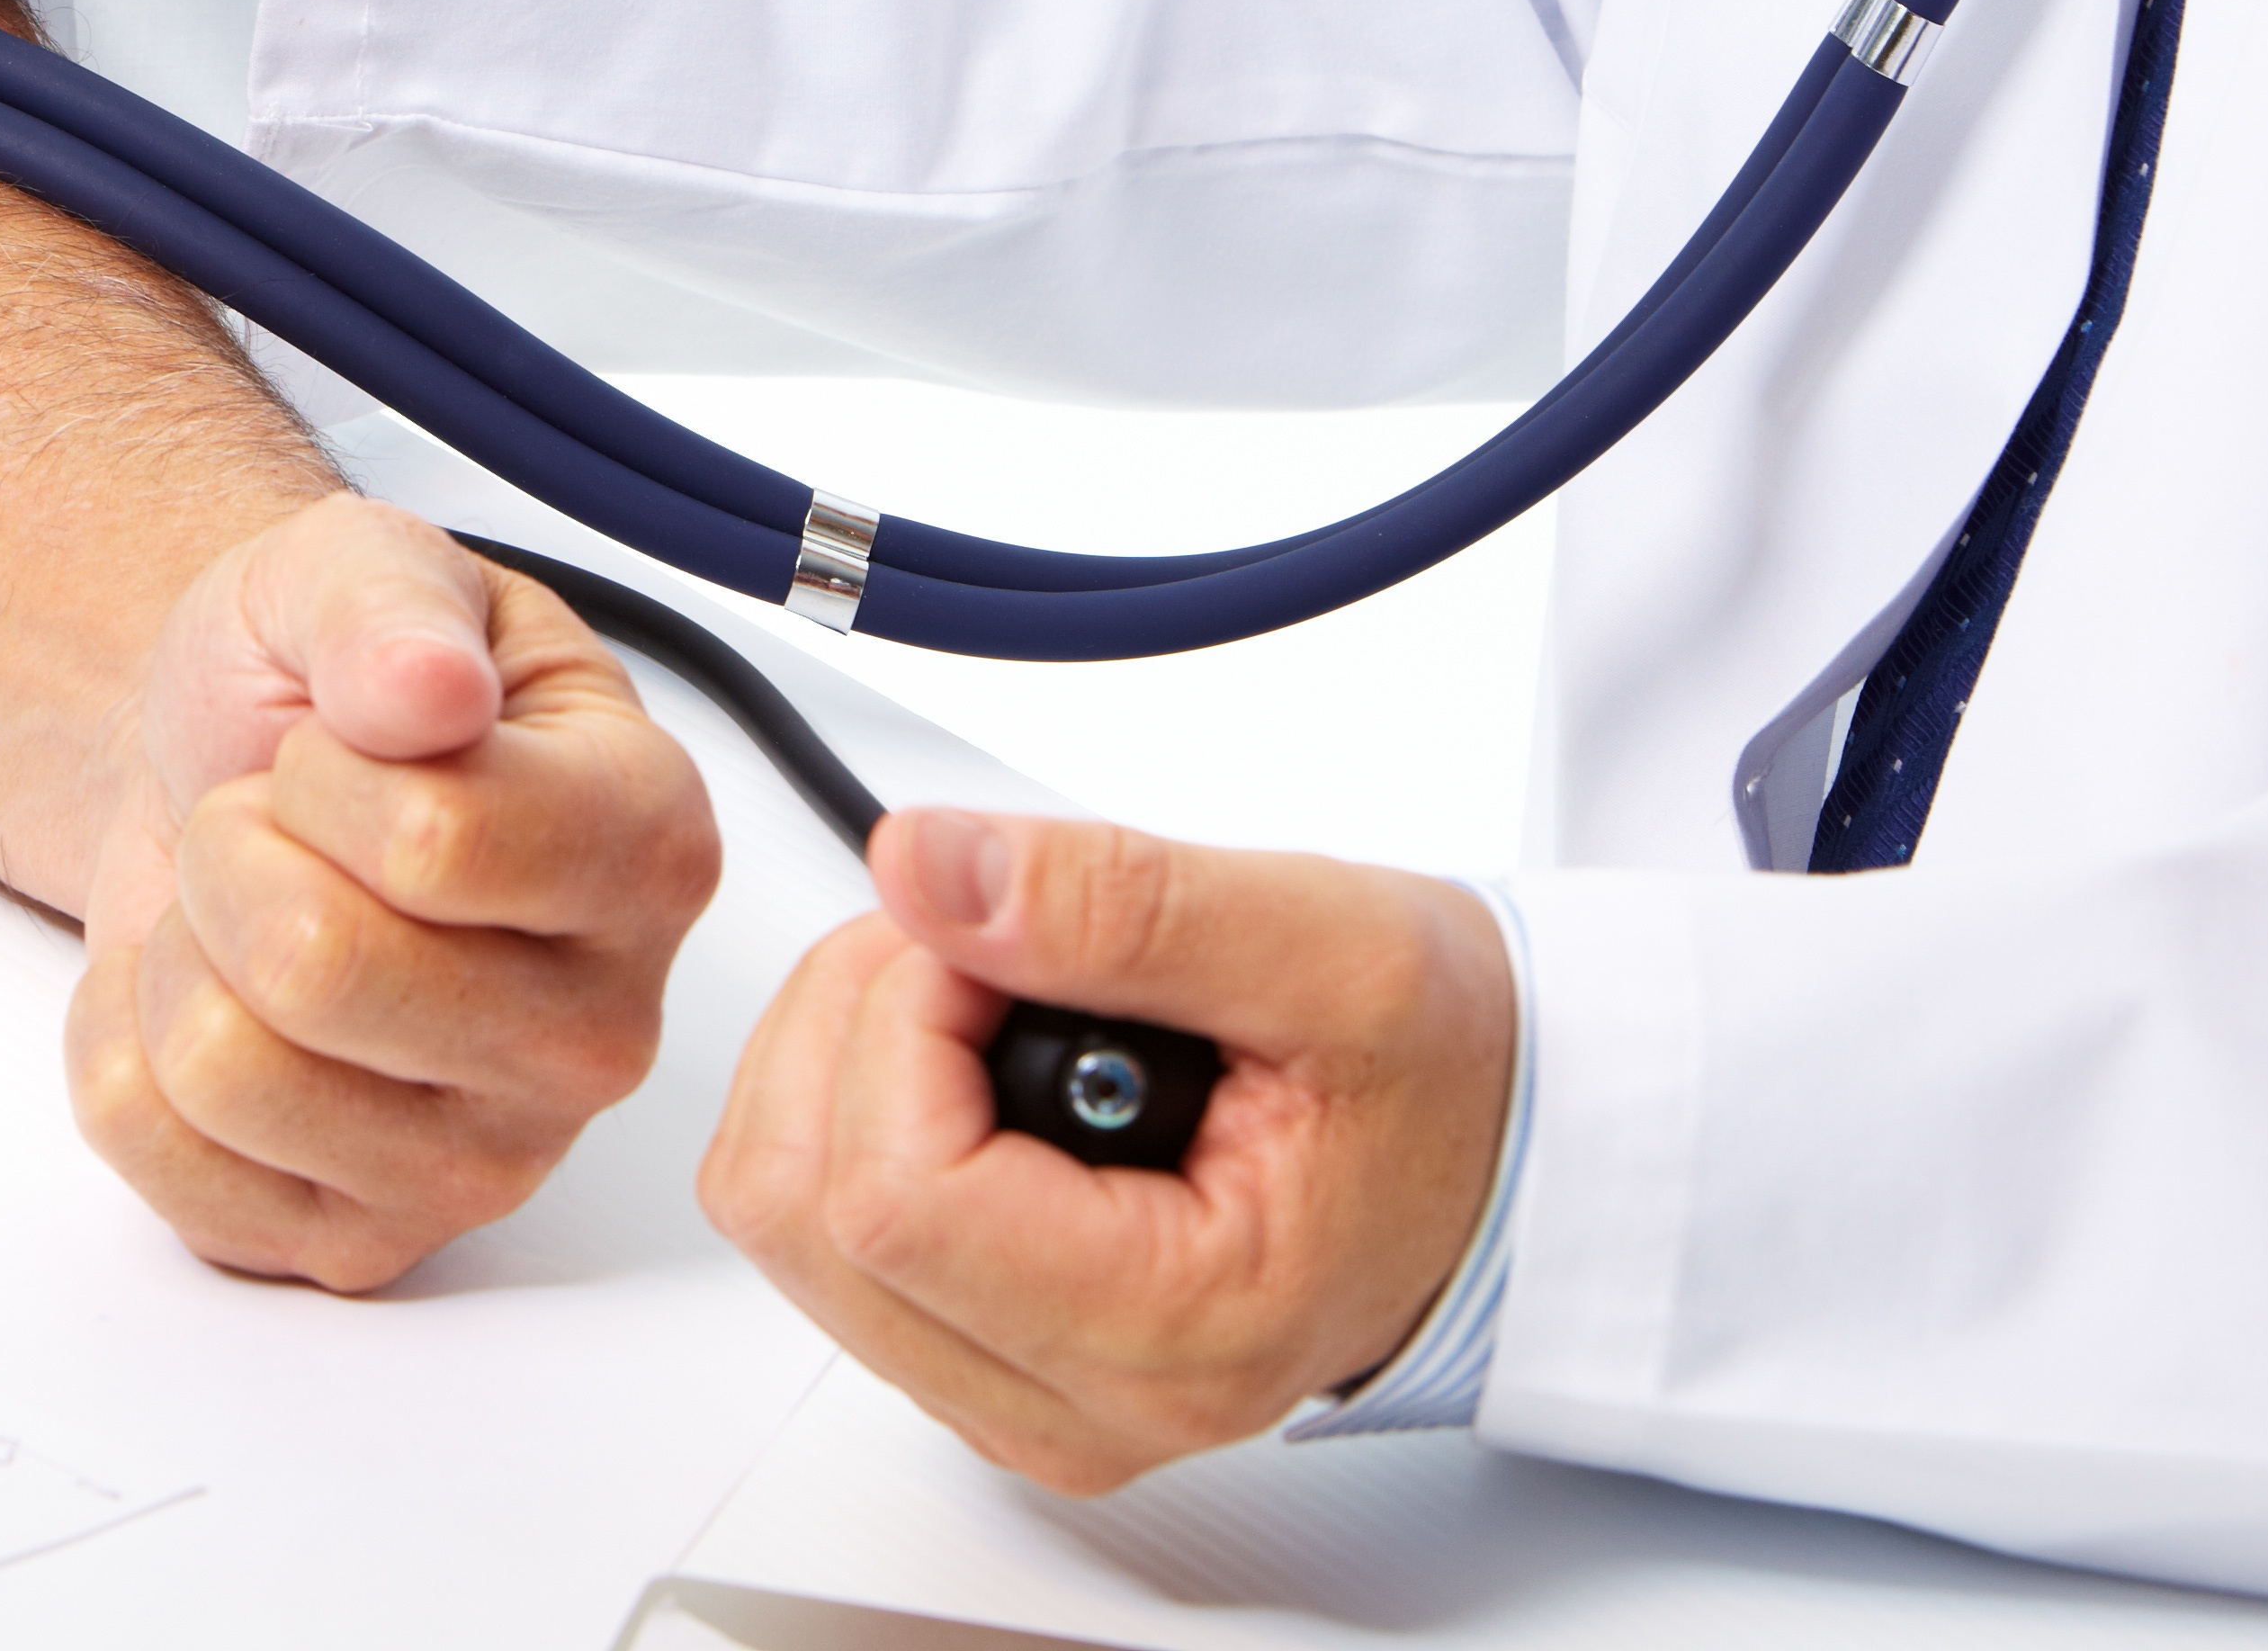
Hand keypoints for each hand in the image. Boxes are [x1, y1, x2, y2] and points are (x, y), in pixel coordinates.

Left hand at [66, 495, 724, 1290]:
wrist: (221, 777)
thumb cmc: (320, 690)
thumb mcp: (352, 567)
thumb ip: (391, 601)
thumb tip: (428, 687)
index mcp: (649, 848)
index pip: (435, 842)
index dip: (322, 771)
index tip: (342, 744)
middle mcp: (602, 1033)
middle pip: (315, 968)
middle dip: (234, 854)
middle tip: (273, 826)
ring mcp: (489, 1161)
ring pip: (223, 1068)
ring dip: (183, 949)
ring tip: (247, 909)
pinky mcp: (361, 1240)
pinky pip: (152, 1144)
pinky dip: (125, 1039)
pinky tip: (209, 995)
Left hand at [698, 810, 1510, 1490]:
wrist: (1490, 1146)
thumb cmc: (1441, 1072)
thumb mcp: (1331, 946)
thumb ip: (1121, 904)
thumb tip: (926, 866)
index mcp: (1176, 1332)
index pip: (895, 1195)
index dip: (906, 1016)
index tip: (998, 935)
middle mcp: (1075, 1402)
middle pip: (803, 1209)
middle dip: (857, 1020)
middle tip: (988, 944)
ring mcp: (1010, 1390)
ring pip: (777, 1215)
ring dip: (838, 1051)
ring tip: (985, 989)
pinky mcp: (971, 1353)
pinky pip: (808, 1229)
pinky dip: (844, 1099)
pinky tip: (958, 1047)